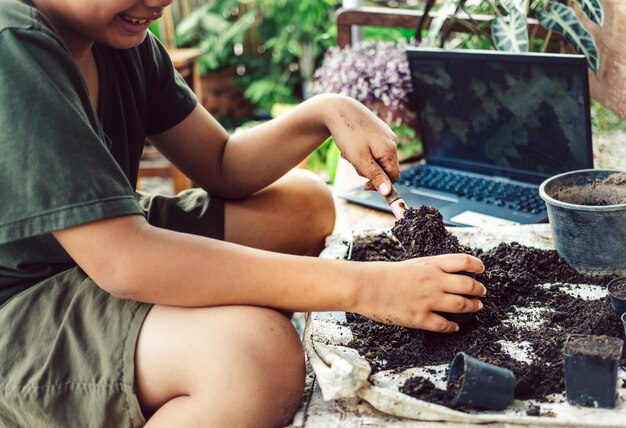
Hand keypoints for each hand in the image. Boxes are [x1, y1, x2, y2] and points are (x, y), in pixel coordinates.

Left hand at [323, 95, 398, 196]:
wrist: (337, 109)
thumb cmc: (348, 135)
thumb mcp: (360, 160)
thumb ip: (375, 177)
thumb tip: (388, 193)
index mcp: (390, 150)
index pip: (393, 177)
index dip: (380, 185)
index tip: (364, 186)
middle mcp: (391, 141)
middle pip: (384, 168)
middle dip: (368, 170)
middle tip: (353, 162)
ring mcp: (384, 135)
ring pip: (376, 159)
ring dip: (361, 160)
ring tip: (349, 151)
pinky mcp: (377, 131)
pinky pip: (371, 148)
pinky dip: (360, 151)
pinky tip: (350, 144)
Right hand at [352, 254, 485, 332]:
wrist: (365, 287)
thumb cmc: (383, 274)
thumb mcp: (411, 264)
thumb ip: (431, 268)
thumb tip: (447, 274)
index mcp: (431, 265)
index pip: (463, 261)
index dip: (477, 265)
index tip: (481, 270)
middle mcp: (434, 281)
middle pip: (468, 285)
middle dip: (479, 290)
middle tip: (482, 292)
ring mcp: (428, 300)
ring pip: (462, 305)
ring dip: (472, 306)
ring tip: (477, 307)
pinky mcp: (420, 318)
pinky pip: (444, 324)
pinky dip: (453, 327)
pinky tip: (455, 327)